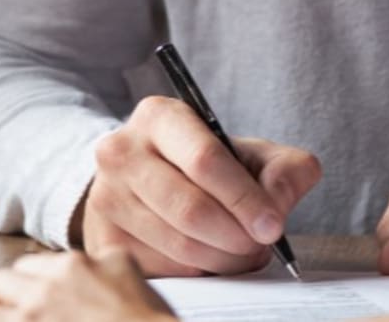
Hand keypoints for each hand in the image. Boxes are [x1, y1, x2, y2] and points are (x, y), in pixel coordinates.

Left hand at [0, 250, 175, 321]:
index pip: (29, 267)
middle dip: (6, 300)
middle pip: (0, 282)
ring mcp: (29, 321)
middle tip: (20, 318)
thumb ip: (104, 261)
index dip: (30, 286)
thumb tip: (93, 262)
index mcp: (73, 266)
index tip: (35, 301)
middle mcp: (45, 290)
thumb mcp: (131, 274)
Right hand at [76, 96, 321, 276]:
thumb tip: (275, 209)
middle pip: (191, 208)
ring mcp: (106, 196)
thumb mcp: (251, 153)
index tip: (272, 225)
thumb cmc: (207, 165)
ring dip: (223, 258)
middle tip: (259, 244)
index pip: (205, 160)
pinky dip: (198, 271)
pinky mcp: (103, 238)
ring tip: (240, 250)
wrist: (149, 178)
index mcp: (159, 116)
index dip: (245, 198)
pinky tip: (209, 256)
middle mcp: (122, 151)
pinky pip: (163, 269)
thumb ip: (284, 170)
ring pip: (179, 245)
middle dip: (237, 236)